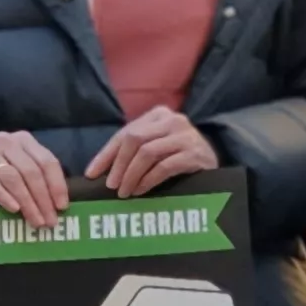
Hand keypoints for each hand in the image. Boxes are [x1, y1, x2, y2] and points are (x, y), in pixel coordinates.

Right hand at [0, 130, 69, 229]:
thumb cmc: (0, 170)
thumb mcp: (21, 167)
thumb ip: (39, 178)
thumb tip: (59, 205)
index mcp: (25, 140)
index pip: (47, 162)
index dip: (57, 185)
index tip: (62, 207)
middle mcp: (7, 141)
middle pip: (31, 172)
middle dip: (43, 199)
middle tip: (49, 221)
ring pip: (13, 178)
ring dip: (27, 202)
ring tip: (35, 221)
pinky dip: (4, 197)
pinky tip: (14, 209)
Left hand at [87, 106, 219, 197]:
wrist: (214, 164)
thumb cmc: (178, 156)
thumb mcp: (154, 147)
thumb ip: (132, 150)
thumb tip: (97, 171)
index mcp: (159, 114)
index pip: (126, 133)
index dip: (106, 154)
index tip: (91, 174)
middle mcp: (173, 120)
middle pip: (135, 140)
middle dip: (118, 165)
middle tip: (110, 186)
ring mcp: (186, 135)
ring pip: (147, 153)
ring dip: (131, 175)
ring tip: (124, 192)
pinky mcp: (195, 154)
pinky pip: (164, 167)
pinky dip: (148, 181)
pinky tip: (140, 191)